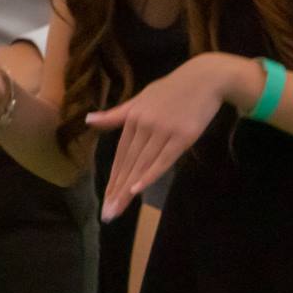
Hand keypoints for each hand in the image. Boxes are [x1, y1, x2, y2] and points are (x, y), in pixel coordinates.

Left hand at [85, 54, 238, 221]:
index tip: (105, 200)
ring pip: (142, 165)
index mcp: (133, 118)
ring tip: (118, 209)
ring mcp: (163, 130)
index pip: (120, 155)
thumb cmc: (172, 89)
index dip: (113, 179)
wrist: (204, 78)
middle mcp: (145, 125)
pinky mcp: (183, 136)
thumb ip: (117, 115)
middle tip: (108, 214)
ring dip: (129, 189)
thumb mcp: (141, 98)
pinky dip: (149, 174)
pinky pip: (163, 159)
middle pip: (128, 163)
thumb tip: (88, 120)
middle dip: (117, 190)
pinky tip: (137, 189)